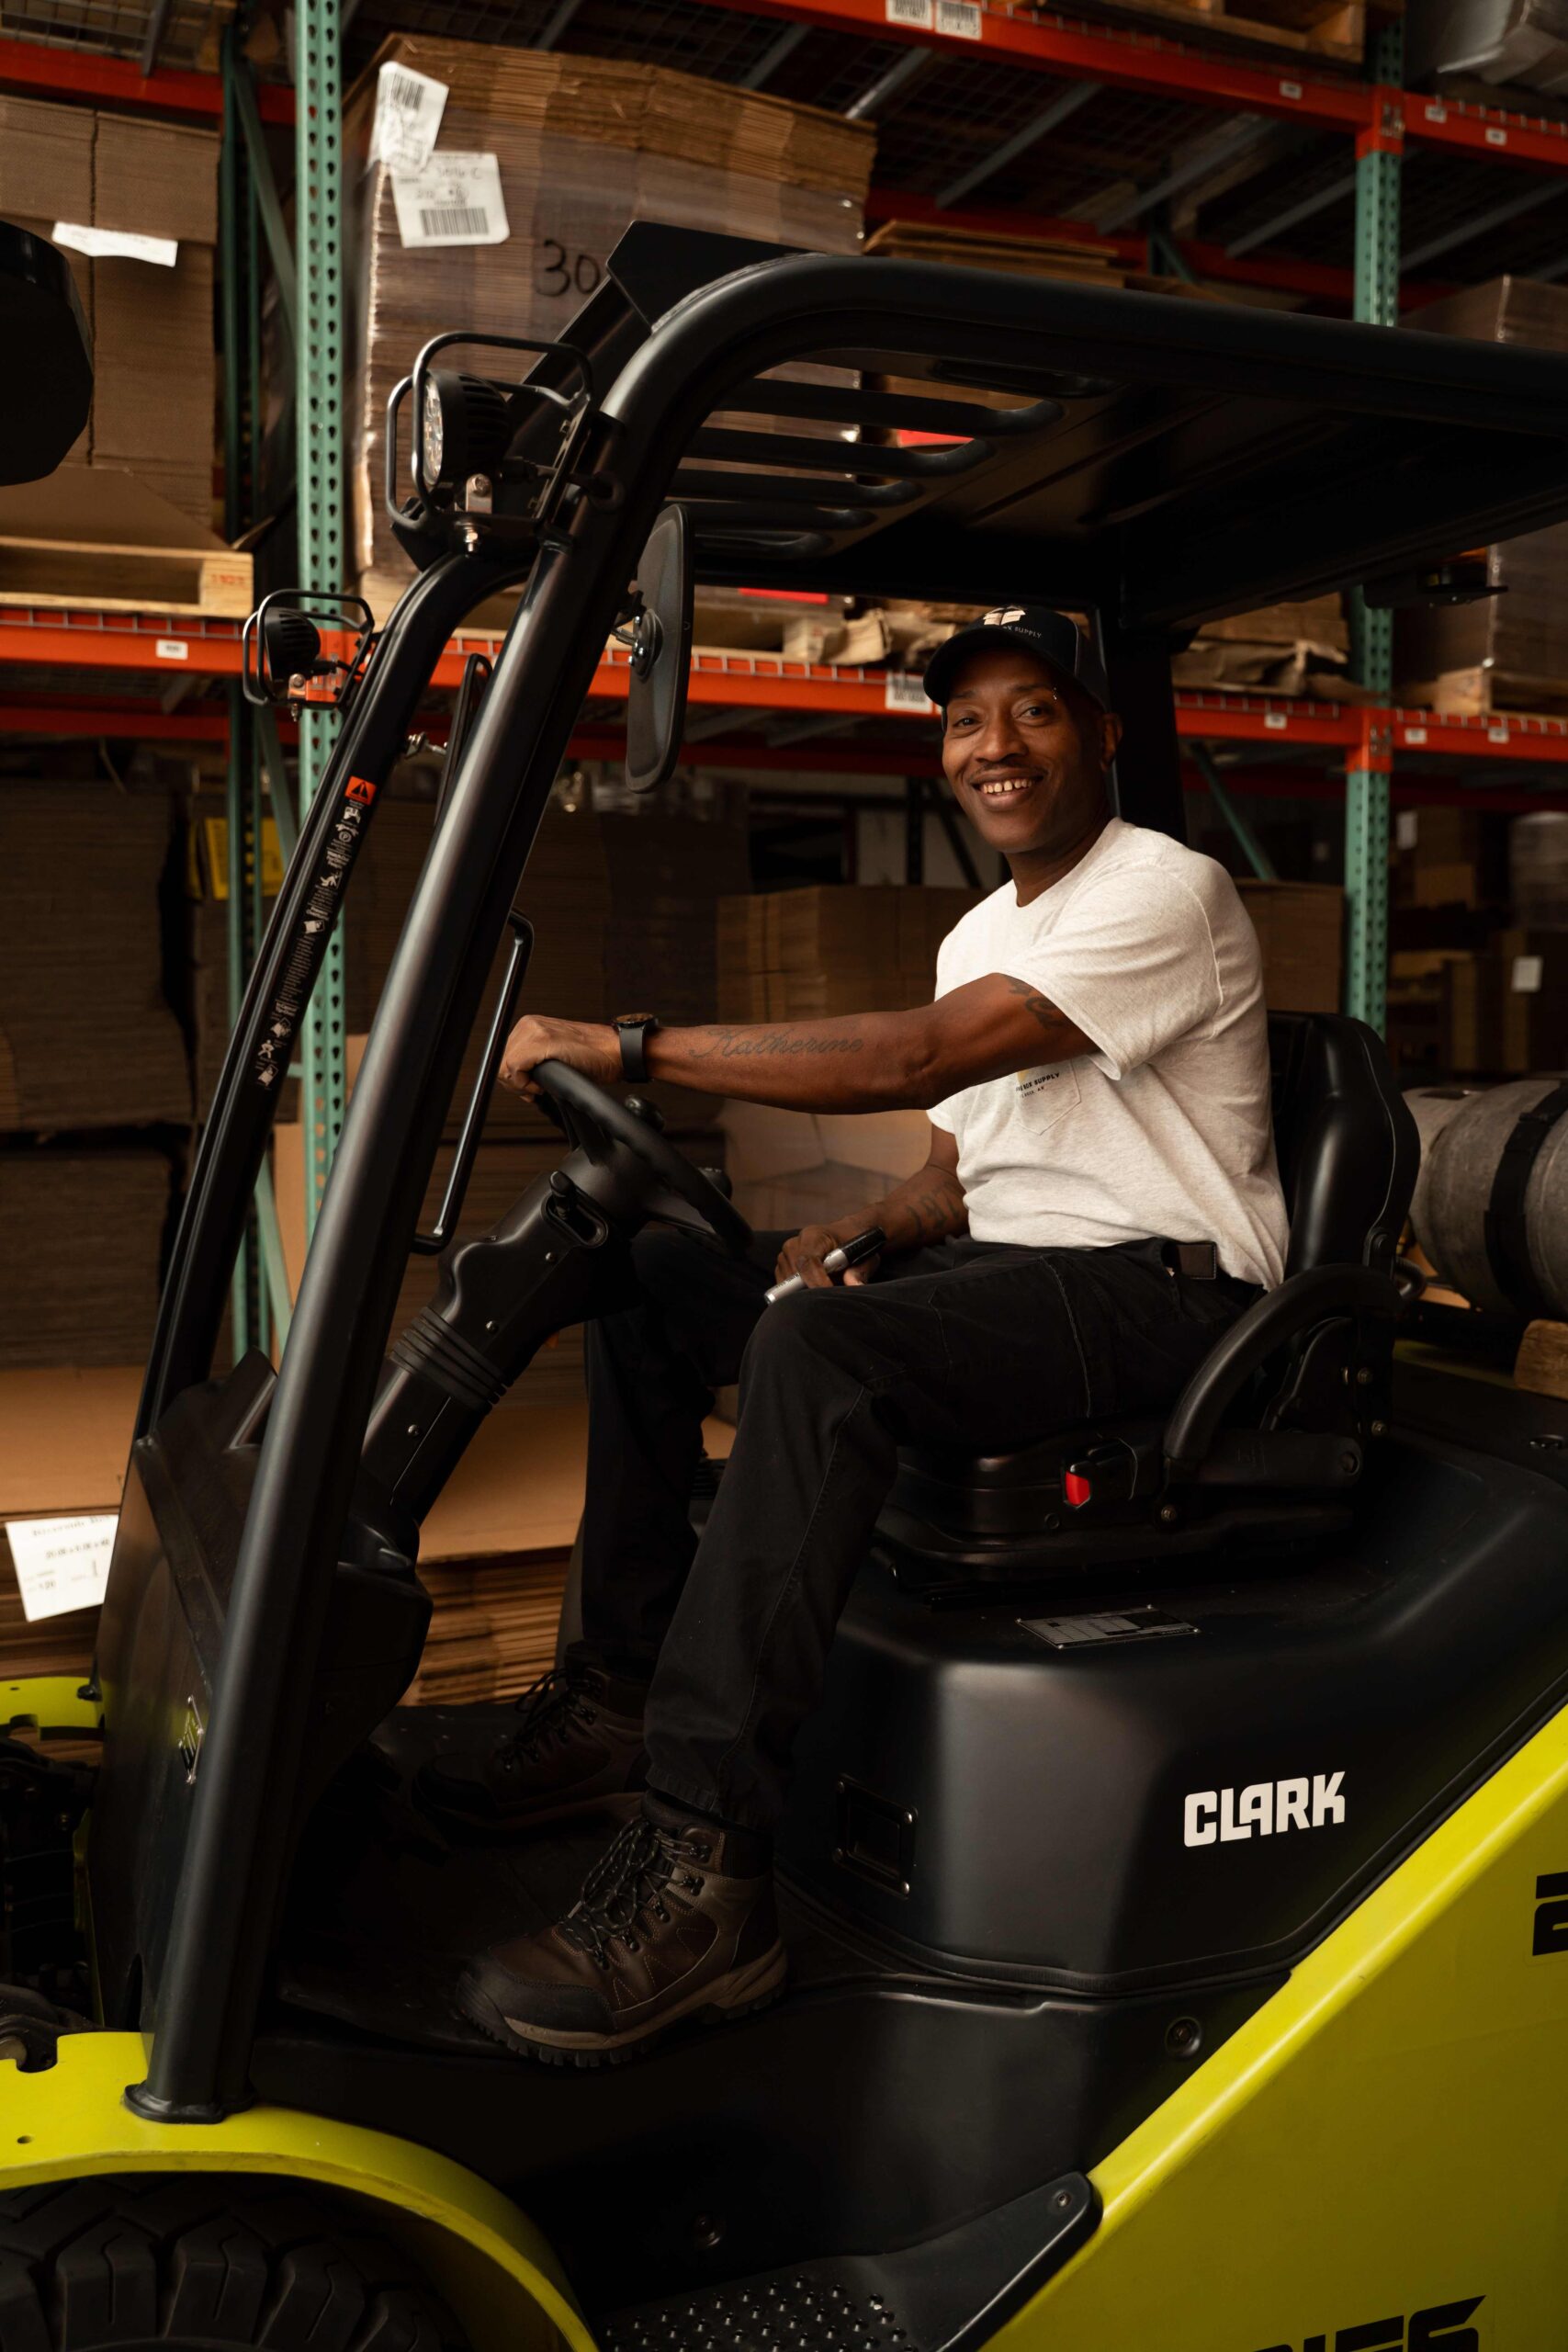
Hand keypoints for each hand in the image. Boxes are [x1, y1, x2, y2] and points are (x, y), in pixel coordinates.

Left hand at [498, 1013, 619, 1099]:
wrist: (616, 1052)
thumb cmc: (593, 1057)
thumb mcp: (554, 1055)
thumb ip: (532, 1060)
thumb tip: (513, 1078)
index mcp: (531, 1025)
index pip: (502, 1055)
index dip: (511, 1077)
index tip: (527, 1087)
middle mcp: (529, 1024)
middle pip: (499, 1061)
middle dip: (513, 1083)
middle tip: (533, 1090)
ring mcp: (535, 1031)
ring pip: (504, 1066)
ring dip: (519, 1084)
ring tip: (538, 1087)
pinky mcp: (542, 1042)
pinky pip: (514, 1067)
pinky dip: (524, 1083)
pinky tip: (541, 1085)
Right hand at [774, 1224, 881, 1289]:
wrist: (846, 1234)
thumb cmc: (853, 1243)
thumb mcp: (863, 1255)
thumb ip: (858, 1271)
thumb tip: (856, 1286)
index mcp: (814, 1236)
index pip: (807, 1262)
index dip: (816, 1282)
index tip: (829, 1293)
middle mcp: (795, 1244)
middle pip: (794, 1276)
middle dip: (810, 1290)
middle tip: (830, 1296)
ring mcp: (785, 1256)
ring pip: (788, 1284)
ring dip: (805, 1291)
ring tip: (826, 1285)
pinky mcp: (782, 1267)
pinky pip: (784, 1286)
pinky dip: (798, 1292)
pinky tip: (814, 1286)